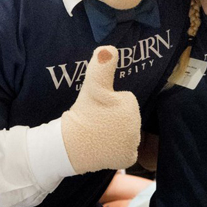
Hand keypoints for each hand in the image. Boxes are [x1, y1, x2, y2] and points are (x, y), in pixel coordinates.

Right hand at [61, 46, 140, 173]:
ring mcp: (133, 145)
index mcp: (131, 106)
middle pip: (127, 117)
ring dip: (116, 132)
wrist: (69, 145)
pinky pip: (126, 149)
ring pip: (127, 132)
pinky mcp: (128, 159)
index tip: (98, 109)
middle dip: (115, 117)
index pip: (125, 101)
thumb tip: (108, 47)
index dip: (110, 103)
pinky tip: (105, 146)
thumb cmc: (82, 112)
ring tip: (98, 132)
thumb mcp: (93, 85)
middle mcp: (137, 127)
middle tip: (97, 120)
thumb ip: (102, 65)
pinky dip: (117, 149)